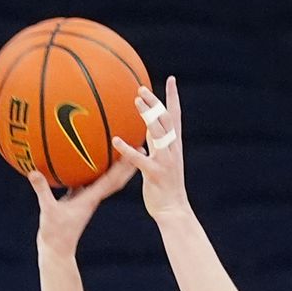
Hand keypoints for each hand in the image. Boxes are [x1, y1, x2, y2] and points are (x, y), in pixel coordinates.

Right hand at [28, 156, 137, 259]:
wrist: (56, 251)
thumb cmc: (55, 234)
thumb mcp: (48, 210)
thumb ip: (42, 191)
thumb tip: (34, 171)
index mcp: (91, 199)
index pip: (112, 180)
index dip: (124, 166)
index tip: (135, 151)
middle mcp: (92, 198)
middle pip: (114, 178)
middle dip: (126, 164)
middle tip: (138, 146)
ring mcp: (85, 199)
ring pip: (102, 178)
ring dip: (111, 165)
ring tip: (117, 148)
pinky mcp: (76, 200)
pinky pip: (84, 180)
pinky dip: (86, 170)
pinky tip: (81, 158)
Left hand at [112, 76, 191, 220]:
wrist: (173, 210)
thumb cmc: (164, 186)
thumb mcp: (162, 160)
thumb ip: (155, 143)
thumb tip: (146, 128)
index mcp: (174, 146)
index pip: (175, 116)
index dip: (173, 98)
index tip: (171, 80)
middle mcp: (172, 150)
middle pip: (166, 120)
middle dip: (155, 102)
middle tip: (141, 88)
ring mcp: (166, 161)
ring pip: (159, 133)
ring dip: (148, 115)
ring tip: (136, 101)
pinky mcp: (155, 174)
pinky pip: (140, 159)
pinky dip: (128, 149)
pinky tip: (116, 140)